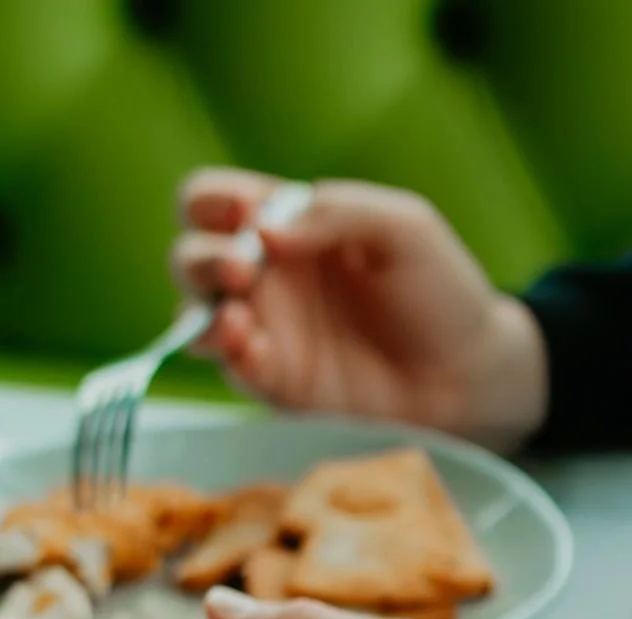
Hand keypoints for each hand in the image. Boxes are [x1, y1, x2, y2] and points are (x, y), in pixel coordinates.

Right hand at [173, 169, 546, 451]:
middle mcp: (264, 277)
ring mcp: (264, 332)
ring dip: (201, 306)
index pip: (213, 201)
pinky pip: (228, 365)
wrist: (464, 374)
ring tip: (239, 311)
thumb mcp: (402, 225)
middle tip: (244, 267)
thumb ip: (336, 211)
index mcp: (286, 226)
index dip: (212, 200)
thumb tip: (263, 230)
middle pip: (189, 257)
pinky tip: (246, 341)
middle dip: (202, 257)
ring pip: (193, 314)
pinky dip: (226, 351)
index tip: (245, 211)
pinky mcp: (273, 383)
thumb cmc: (438, 290)